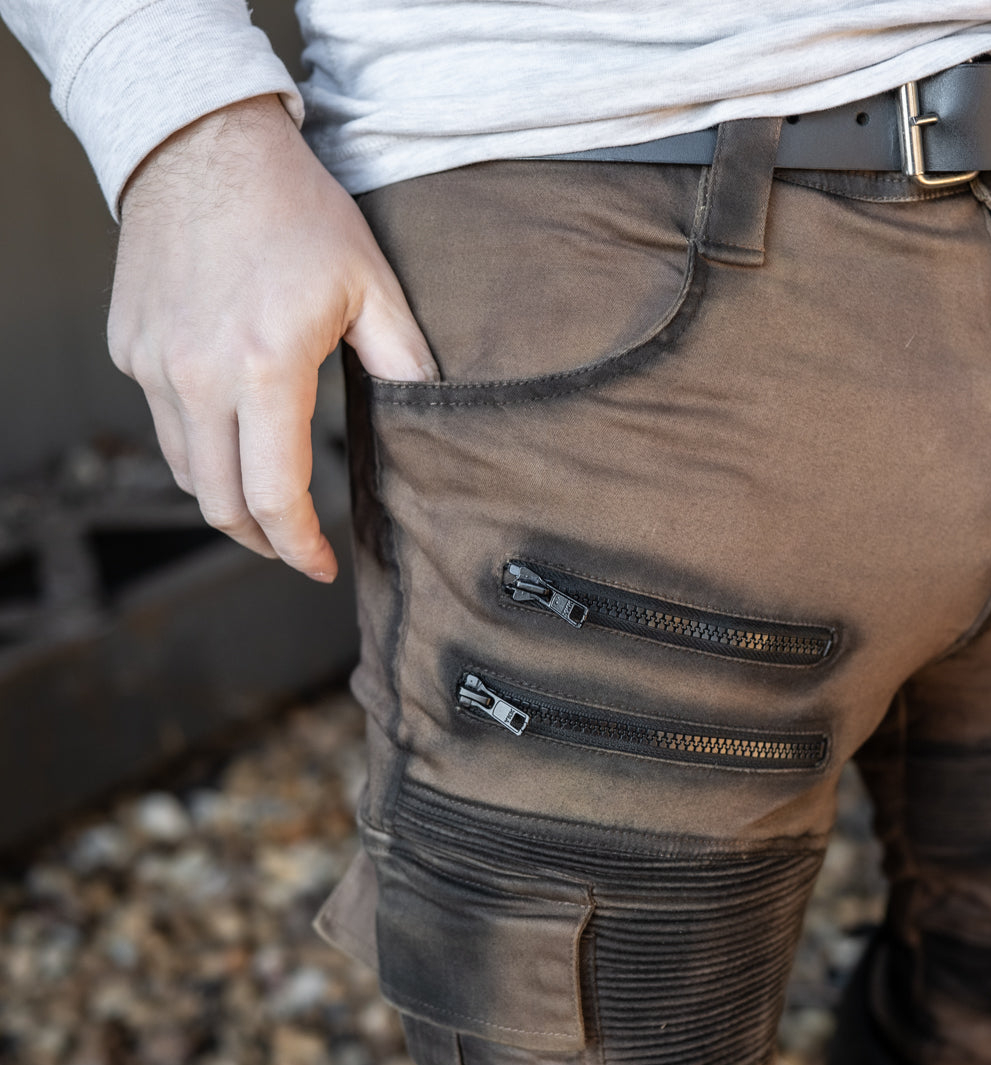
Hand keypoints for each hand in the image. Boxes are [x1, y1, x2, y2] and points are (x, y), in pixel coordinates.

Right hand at [108, 95, 435, 580]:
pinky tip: (233, 439)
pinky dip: (199, 450)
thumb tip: (429, 415)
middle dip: (263, 540)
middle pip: (221, 503)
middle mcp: (196, 376)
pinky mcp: (131, 349)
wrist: (202, 143)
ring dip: (228, 502)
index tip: (320, 566)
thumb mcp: (370, 284)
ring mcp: (154, 365)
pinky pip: (163, 426)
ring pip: (187, 472)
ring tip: (267, 506)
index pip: (274, 496)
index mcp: (265, 368)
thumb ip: (403, 360)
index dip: (300, 546)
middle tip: (295, 547)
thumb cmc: (292, 209)